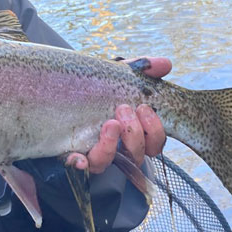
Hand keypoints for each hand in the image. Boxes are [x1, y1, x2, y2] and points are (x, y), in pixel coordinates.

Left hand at [66, 56, 170, 173]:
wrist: (65, 93)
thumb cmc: (100, 89)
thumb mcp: (120, 77)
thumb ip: (142, 69)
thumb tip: (166, 64)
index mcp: (135, 133)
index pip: (154, 143)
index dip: (154, 132)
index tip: (144, 108)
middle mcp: (118, 149)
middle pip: (137, 155)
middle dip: (135, 133)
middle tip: (124, 109)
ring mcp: (96, 154)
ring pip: (110, 163)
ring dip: (112, 145)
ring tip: (109, 124)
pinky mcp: (75, 156)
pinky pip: (80, 167)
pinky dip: (81, 163)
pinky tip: (80, 158)